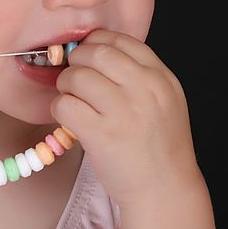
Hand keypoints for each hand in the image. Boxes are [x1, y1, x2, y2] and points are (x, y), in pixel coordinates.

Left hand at [49, 29, 201, 207]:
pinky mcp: (101, 135)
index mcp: (161, 78)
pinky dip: (60, 108)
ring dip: (66, 85)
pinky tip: (69, 118)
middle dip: (78, 61)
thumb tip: (99, 53)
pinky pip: (64, 105)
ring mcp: (123, 111)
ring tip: (73, 99)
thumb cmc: (161, 146)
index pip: (122, 40)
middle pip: (96, 53)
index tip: (89, 53)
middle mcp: (144, 89)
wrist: (165, 188)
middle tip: (75, 76)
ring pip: (76, 76)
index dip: (98, 42)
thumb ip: (142, 75)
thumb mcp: (167, 100)